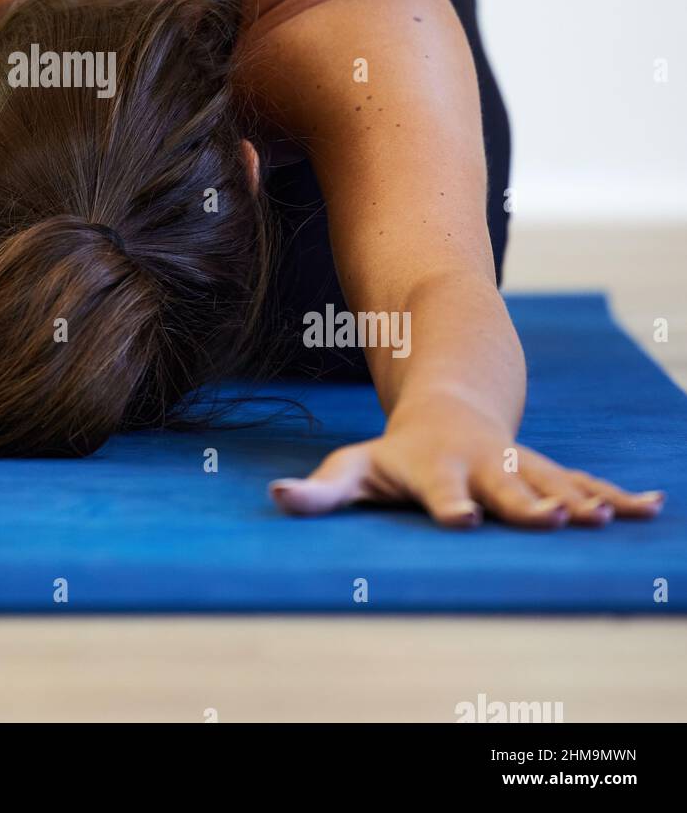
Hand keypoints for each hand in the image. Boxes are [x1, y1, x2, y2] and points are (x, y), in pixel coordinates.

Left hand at [269, 396, 664, 528]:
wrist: (447, 403)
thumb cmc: (395, 452)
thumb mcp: (354, 467)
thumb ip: (319, 491)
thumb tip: (274, 499)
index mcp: (435, 470)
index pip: (440, 492)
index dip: (449, 505)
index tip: (461, 520)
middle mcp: (481, 466)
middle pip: (505, 488)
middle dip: (529, 505)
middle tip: (554, 521)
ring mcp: (518, 466)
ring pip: (553, 483)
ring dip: (580, 501)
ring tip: (606, 520)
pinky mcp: (545, 470)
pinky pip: (585, 482)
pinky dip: (617, 496)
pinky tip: (652, 508)